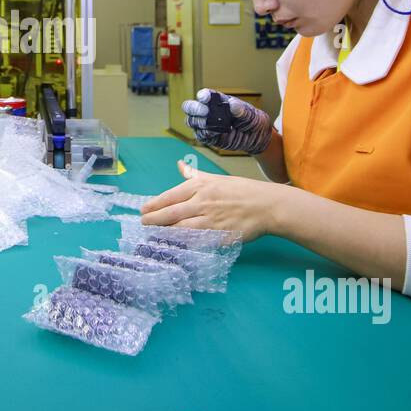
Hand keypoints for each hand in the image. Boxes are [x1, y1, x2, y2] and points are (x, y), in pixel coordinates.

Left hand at [139, 159, 285, 240]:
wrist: (266, 206)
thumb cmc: (241, 190)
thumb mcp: (216, 178)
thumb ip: (194, 175)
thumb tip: (179, 165)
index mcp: (201, 187)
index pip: (170, 196)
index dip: (154, 205)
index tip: (143, 211)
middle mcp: (203, 202)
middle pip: (171, 214)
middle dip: (154, 220)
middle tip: (143, 224)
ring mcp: (211, 220)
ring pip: (181, 228)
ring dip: (165, 233)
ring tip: (154, 235)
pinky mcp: (219, 236)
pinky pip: (197, 241)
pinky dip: (184, 243)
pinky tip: (174, 245)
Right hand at [182, 89, 272, 154]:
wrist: (256, 137)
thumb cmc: (252, 120)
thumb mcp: (251, 114)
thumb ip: (242, 110)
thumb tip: (233, 106)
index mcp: (217, 100)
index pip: (204, 95)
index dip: (203, 95)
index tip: (206, 98)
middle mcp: (208, 110)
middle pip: (189, 107)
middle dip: (194, 108)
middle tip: (206, 112)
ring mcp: (206, 125)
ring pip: (192, 121)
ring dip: (200, 122)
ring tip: (212, 123)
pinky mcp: (208, 138)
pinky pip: (200, 135)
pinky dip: (205, 134)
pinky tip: (215, 133)